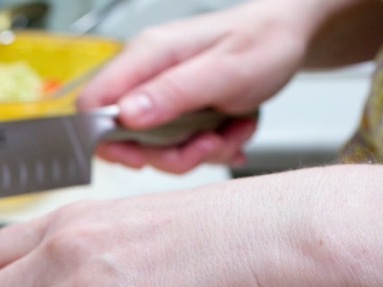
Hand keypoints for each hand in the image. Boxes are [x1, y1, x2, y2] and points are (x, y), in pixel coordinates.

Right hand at [77, 0, 314, 172]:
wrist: (289, 36)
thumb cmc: (263, 42)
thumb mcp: (224, 71)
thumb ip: (173, 93)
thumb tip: (124, 115)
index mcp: (147, 56)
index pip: (93, 103)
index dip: (106, 137)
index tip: (143, 155)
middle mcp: (146, 76)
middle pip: (123, 138)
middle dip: (168, 153)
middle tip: (207, 143)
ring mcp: (159, 95)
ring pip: (153, 148)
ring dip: (195, 152)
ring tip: (229, 131)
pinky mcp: (175, 110)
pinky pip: (176, 146)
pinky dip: (205, 148)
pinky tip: (230, 129)